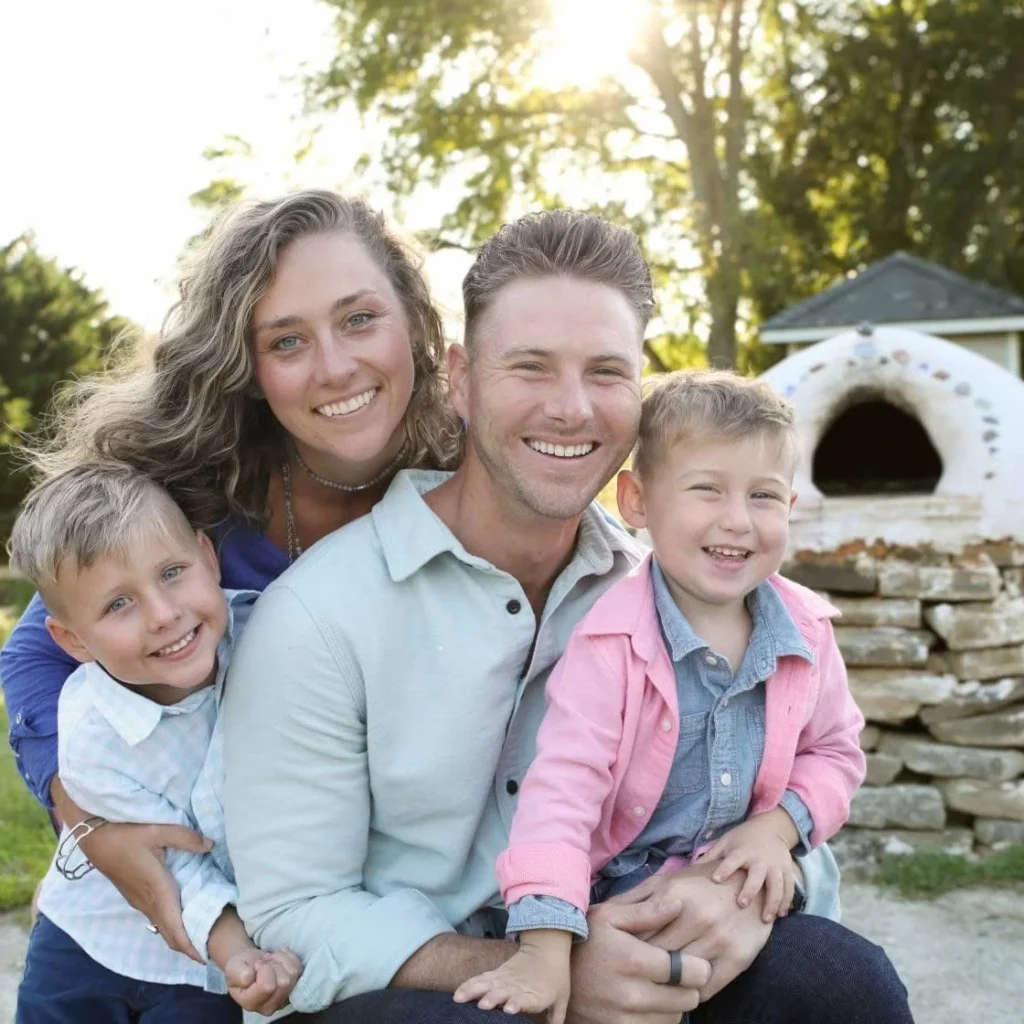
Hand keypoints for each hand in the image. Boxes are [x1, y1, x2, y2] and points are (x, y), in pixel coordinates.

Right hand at [80, 820, 211, 962]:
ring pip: (163, 927)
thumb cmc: (125, 834)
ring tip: (204, 934)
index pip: (174, 928)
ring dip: (181, 935)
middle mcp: (148, 901)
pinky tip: (184, 916)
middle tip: (213, 948)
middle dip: (189, 946)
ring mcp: (139, 901)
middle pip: (170, 934)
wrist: (94, 838)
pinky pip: (157, 917)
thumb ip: (186, 838)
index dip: (189, 946)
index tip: (205, 957)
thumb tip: (210, 846)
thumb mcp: (158, 830)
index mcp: (157, 890)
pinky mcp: (136, 896)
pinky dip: (172, 924)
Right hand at [225, 948, 302, 1014]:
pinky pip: (299, 969)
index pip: (267, 987)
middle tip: (264, 962)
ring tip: (270, 960)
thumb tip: (250, 976)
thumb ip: (238, 974)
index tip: (256, 965)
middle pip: (283, 982)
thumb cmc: (240, 967)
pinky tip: (279, 957)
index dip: (263, 969)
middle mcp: (269, 1006)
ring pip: (292, 974)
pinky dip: (290, 958)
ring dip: (281, 960)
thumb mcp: (232, 968)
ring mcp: (283, 999)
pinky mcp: (294, 988)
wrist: (249, 964)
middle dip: (273, 964)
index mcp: (251, 1004)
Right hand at [454, 930, 571, 1023]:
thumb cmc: (556, 978)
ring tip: (459, 998)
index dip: (517, 1003)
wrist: (547, 947)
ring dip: (473, 990)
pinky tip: (458, 993)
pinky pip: (480, 979)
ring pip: (487, 983)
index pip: (526, 999)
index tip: (509, 1008)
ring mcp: (505, 978)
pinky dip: (469, 985)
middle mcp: (517, 985)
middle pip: (503, 991)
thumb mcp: (562, 998)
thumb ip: (557, 1018)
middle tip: (482, 1005)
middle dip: (492, 998)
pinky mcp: (497, 974)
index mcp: (535, 993)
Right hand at [565, 899, 710, 1023]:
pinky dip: (658, 1018)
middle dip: (688, 986)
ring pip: (675, 1017)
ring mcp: (625, 1020)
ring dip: (674, 1004)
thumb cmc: (583, 941)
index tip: (693, 962)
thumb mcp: (608, 916)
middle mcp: (632, 995)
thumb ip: (646, 912)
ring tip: (660, 988)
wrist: (549, 979)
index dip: (697, 966)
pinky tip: (648, 1003)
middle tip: (677, 975)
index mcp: (634, 960)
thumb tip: (679, 906)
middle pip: (688, 999)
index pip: (690, 972)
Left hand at [617, 860, 771, 1001]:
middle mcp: (697, 918)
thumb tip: (603, 914)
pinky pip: (706, 988)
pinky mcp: (738, 958)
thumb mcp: (667, 880)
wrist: (749, 881)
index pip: (641, 933)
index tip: (616, 960)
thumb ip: (638, 898)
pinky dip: (689, 994)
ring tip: (650, 990)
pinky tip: (678, 992)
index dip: (626, 950)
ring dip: (664, 986)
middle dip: (642, 970)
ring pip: (681, 976)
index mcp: (675, 897)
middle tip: (628, 980)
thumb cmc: (701, 882)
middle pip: (659, 956)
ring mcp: (719, 939)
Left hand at [703, 810, 797, 921]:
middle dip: (750, 890)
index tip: (716, 879)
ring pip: (777, 885)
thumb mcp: (726, 842)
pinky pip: (789, 887)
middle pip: (756, 876)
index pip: (732, 860)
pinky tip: (781, 915)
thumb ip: (712, 856)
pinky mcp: (787, 871)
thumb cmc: (743, 838)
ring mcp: (776, 866)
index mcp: (742, 851)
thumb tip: (690, 869)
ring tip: (765, 919)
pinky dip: (787, 901)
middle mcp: (760, 859)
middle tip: (742, 904)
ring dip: (772, 902)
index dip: (724, 869)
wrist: (771, 828)